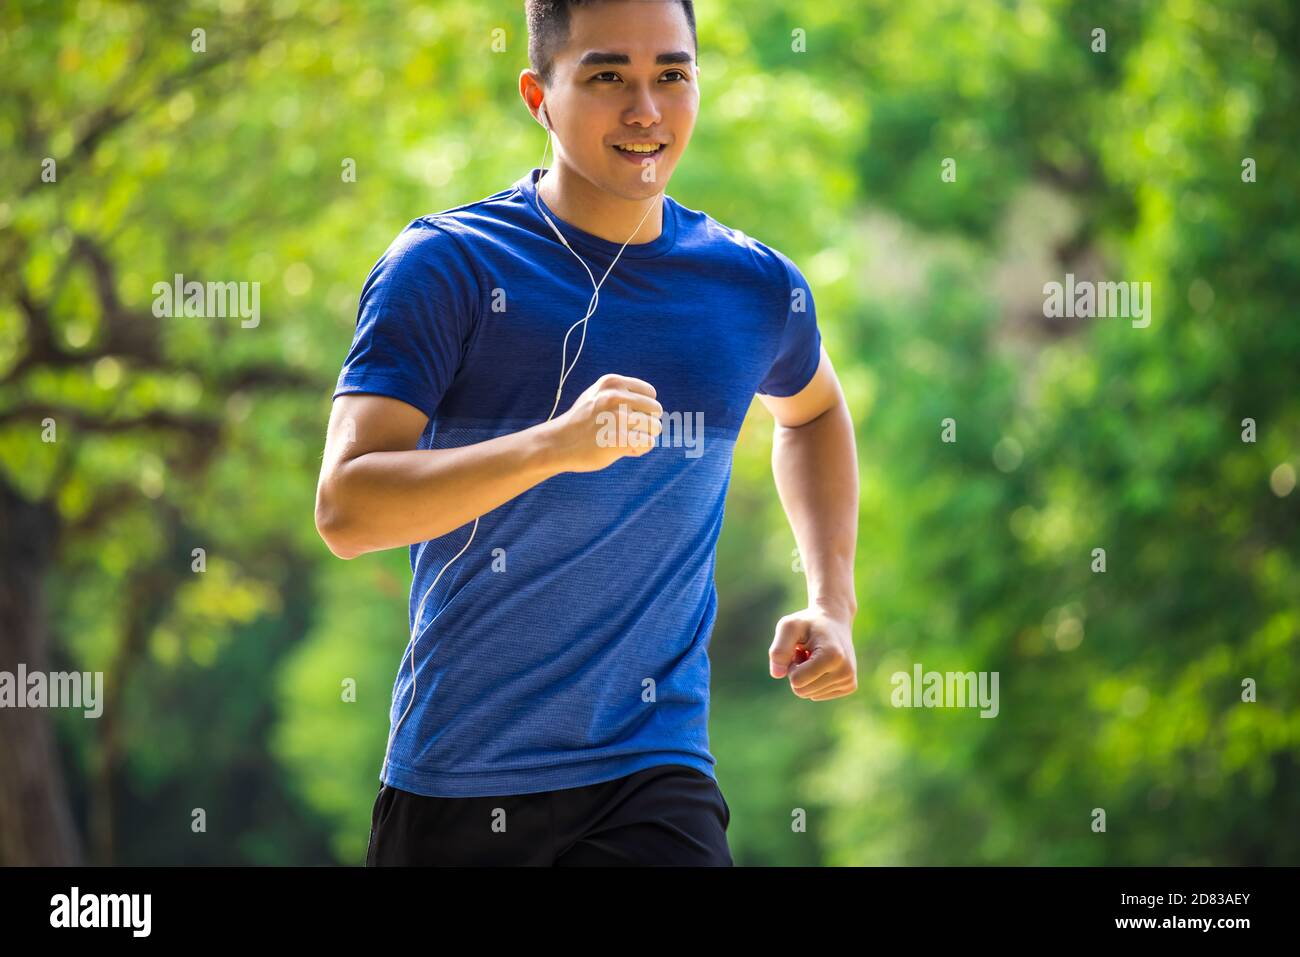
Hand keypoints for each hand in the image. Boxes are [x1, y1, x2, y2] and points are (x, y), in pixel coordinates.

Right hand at [545, 373, 663, 472]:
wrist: (558, 443)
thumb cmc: (581, 421)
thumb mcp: (596, 395)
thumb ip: (620, 392)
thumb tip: (652, 396)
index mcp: (612, 383)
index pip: (651, 394)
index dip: (644, 408)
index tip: (629, 417)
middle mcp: (616, 397)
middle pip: (656, 410)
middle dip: (646, 423)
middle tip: (628, 432)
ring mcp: (618, 418)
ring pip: (655, 428)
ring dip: (644, 437)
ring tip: (625, 441)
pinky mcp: (620, 439)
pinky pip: (648, 443)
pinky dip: (640, 449)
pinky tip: (625, 450)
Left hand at [768, 605, 857, 700]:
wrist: (834, 620)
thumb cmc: (808, 624)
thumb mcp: (788, 627)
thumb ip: (779, 649)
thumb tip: (777, 674)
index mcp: (832, 656)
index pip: (796, 681)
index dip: (791, 665)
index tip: (801, 648)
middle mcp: (845, 671)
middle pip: (801, 691)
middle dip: (797, 672)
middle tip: (807, 652)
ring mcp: (849, 680)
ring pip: (809, 694)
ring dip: (806, 676)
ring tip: (815, 656)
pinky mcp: (850, 686)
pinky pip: (818, 695)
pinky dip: (815, 681)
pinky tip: (822, 664)